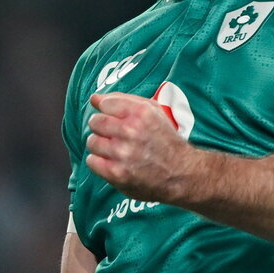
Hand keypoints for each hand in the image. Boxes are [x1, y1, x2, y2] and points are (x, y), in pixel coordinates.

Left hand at [85, 91, 200, 201]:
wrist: (181, 174)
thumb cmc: (166, 141)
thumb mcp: (154, 112)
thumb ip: (123, 100)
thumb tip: (94, 98)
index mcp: (141, 112)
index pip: (105, 103)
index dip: (108, 111)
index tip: (114, 119)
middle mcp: (132, 130)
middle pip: (95, 122)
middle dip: (102, 128)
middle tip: (114, 136)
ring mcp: (123, 153)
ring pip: (92, 142)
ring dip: (101, 146)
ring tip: (115, 150)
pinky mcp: (117, 173)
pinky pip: (92, 161)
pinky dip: (99, 162)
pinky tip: (112, 163)